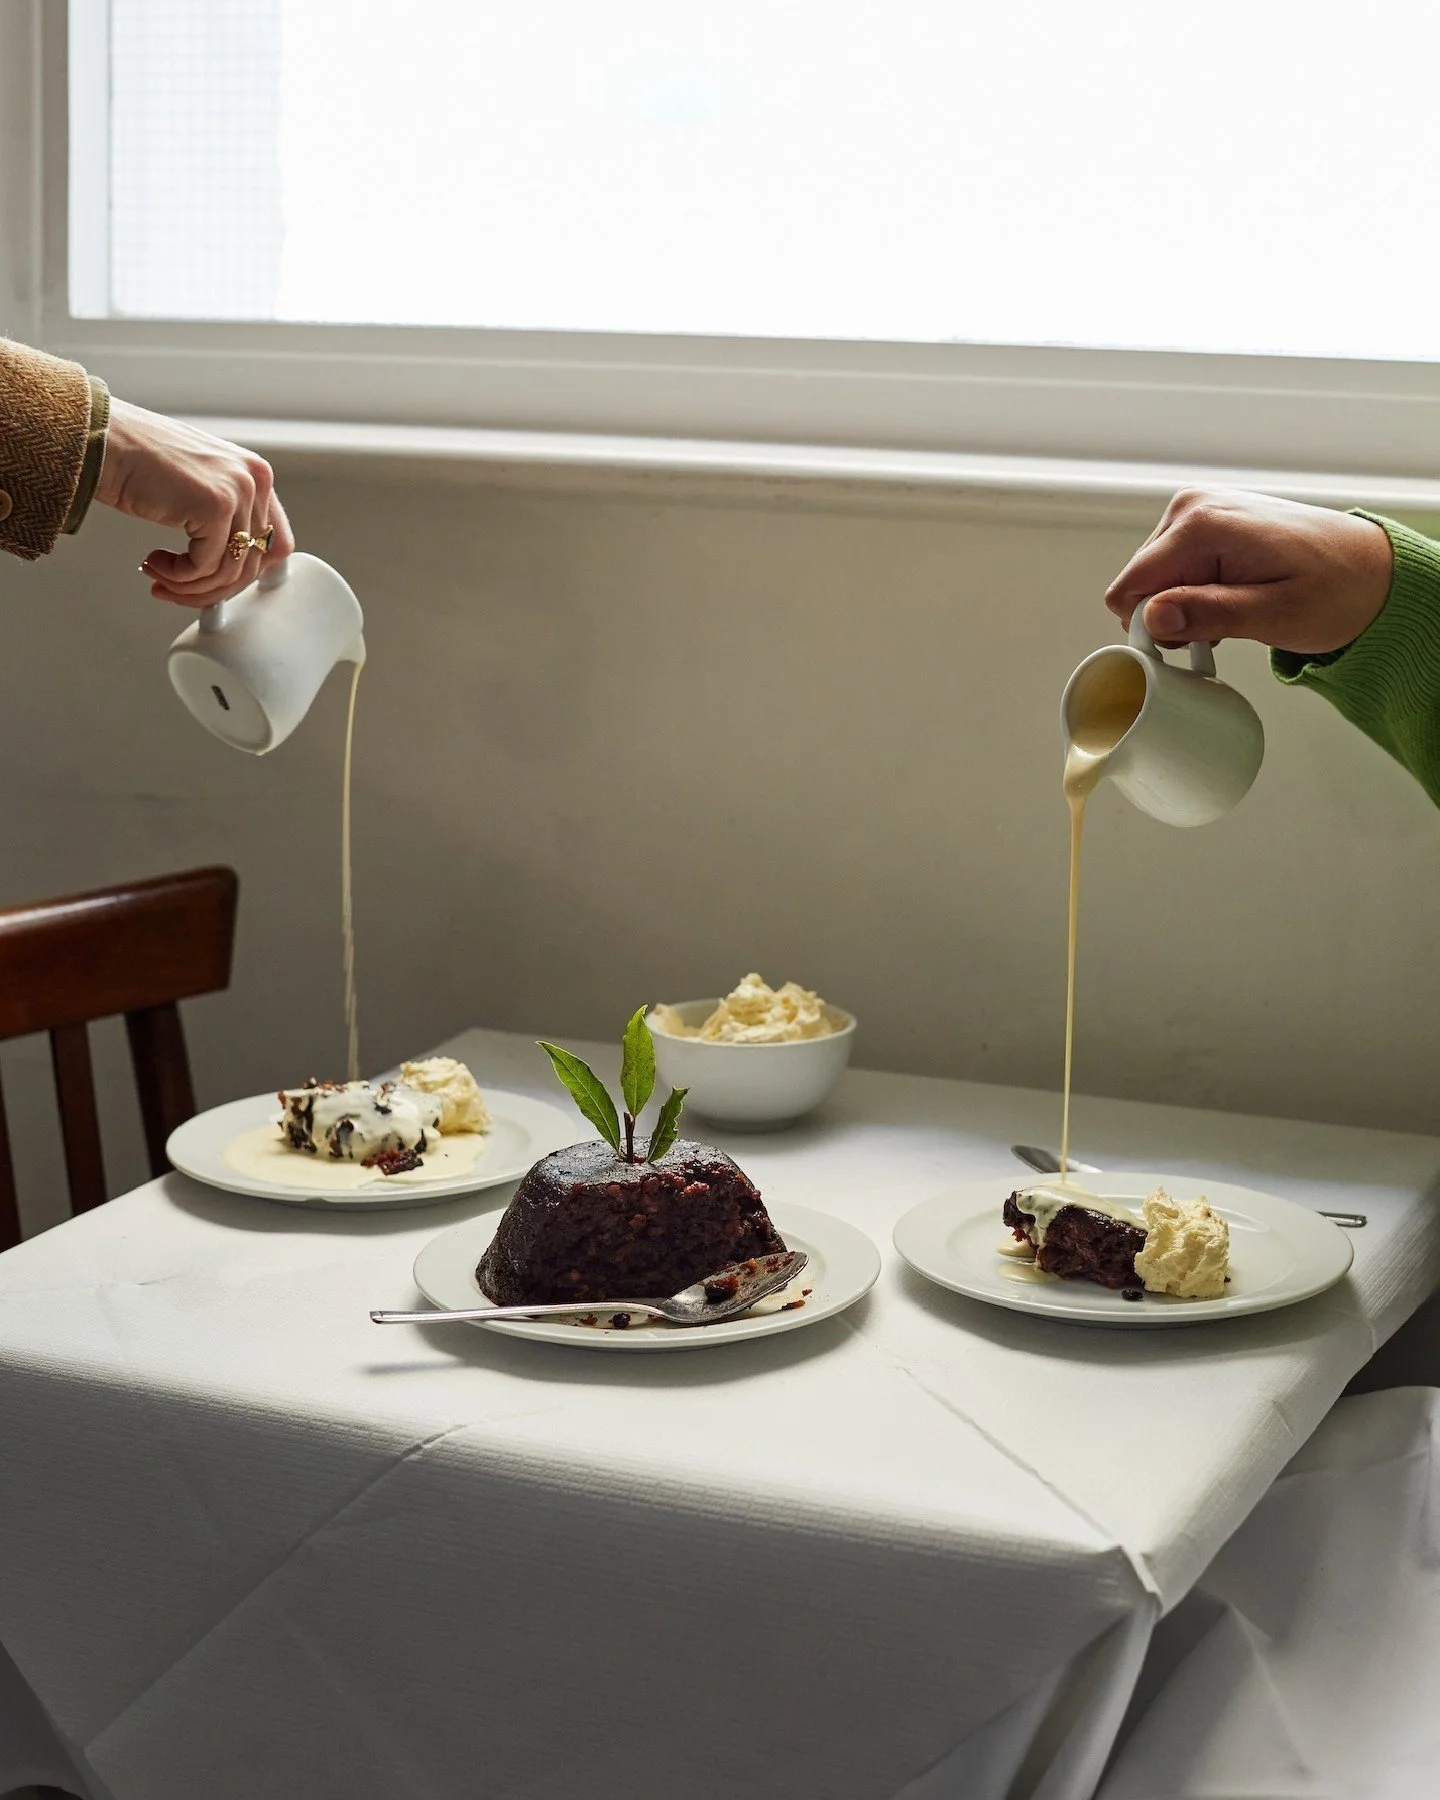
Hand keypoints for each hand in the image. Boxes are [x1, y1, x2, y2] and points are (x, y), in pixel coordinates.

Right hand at [95, 399, 294, 606]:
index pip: (274, 545)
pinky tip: (153, 563)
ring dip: (190, 586)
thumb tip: (233, 569)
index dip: (245, 574)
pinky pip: (205, 567)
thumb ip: (226, 520)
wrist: (104, 440)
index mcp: (257, 476)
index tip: (215, 584)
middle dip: (212, 588)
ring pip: (229, 572)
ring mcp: (239, 492)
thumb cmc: (139, 462)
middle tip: (176, 588)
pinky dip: (178, 576)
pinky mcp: (216, 506)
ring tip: (159, 576)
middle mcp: (255, 480)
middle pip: (253, 564)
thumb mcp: (199, 488)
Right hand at [1105, 488, 1393, 656]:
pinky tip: (1229, 596)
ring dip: (1182, 605)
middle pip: (1137, 584)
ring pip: (1151, 579)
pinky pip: (1172, 567)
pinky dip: (1193, 591)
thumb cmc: (1336, 590)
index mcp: (1203, 525)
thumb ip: (1209, 614)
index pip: (1130, 588)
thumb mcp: (1275, 615)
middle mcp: (1192, 507)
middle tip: (1220, 627)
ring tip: (1232, 611)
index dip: (1151, 628)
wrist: (1371, 567)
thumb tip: (1152, 616)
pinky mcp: (1204, 519)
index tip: (1190, 643)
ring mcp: (1197, 509)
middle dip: (1169, 616)